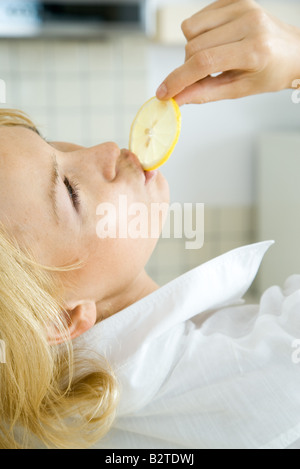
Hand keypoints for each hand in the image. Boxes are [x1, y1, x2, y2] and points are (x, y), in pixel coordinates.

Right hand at [156, 0, 299, 104]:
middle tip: (203, 76)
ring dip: (193, 49)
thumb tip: (176, 99)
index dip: (178, 79)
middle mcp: (249, 22)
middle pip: (193, 47)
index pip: (204, 63)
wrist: (292, 50)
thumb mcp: (239, 90)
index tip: (164, 93)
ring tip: (214, 57)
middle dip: (189, 67)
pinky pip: (197, 19)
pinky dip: (199, 35)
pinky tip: (216, 42)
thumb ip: (205, 93)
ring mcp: (241, 6)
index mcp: (255, 50)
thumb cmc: (270, 72)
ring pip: (190, 30)